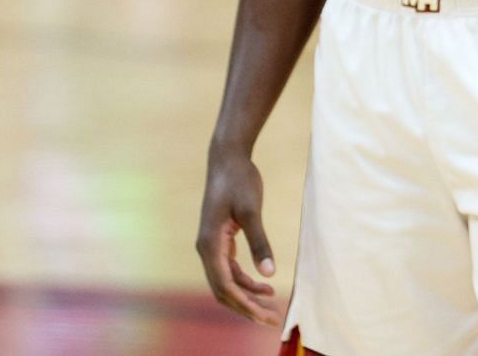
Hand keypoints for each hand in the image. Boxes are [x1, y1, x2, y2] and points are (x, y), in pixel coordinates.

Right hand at [195, 144, 284, 324]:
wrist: (227, 159)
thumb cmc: (239, 181)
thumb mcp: (251, 211)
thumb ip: (260, 242)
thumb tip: (269, 273)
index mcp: (210, 245)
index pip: (226, 286)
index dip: (245, 305)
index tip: (265, 316)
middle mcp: (206, 249)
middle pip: (224, 289)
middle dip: (246, 306)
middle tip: (271, 318)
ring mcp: (211, 245)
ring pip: (226, 280)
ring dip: (247, 294)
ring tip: (272, 303)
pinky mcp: (219, 239)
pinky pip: (229, 268)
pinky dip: (245, 279)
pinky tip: (264, 283)